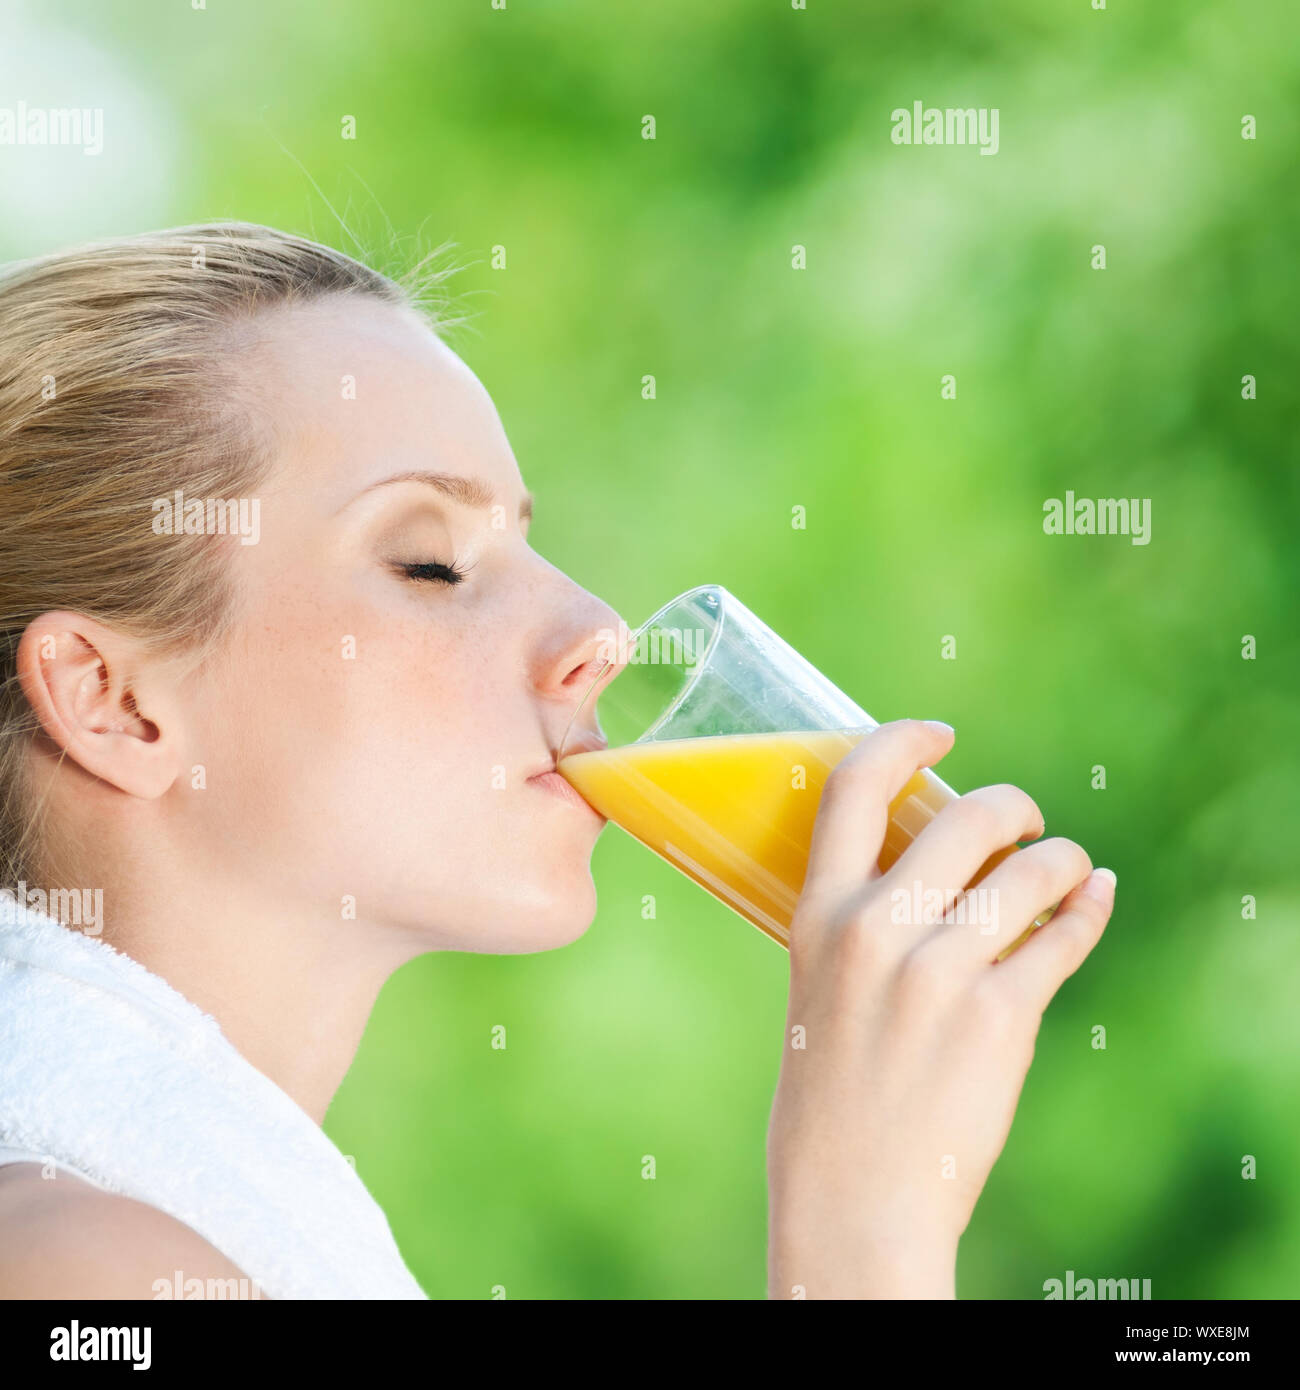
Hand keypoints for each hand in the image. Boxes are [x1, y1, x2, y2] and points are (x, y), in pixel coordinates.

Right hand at [766, 718, 1114, 1298]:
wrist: (852, 1198)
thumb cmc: (827, 1096)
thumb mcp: (816, 990)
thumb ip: (858, 926)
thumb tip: (929, 870)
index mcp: (817, 918)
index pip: (852, 788)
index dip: (902, 740)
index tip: (940, 732)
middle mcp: (877, 930)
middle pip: (968, 817)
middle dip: (1012, 807)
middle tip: (1024, 821)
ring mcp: (941, 972)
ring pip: (1030, 872)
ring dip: (1062, 859)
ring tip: (1067, 867)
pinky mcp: (1001, 1017)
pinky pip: (1065, 936)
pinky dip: (1091, 907)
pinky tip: (1096, 897)